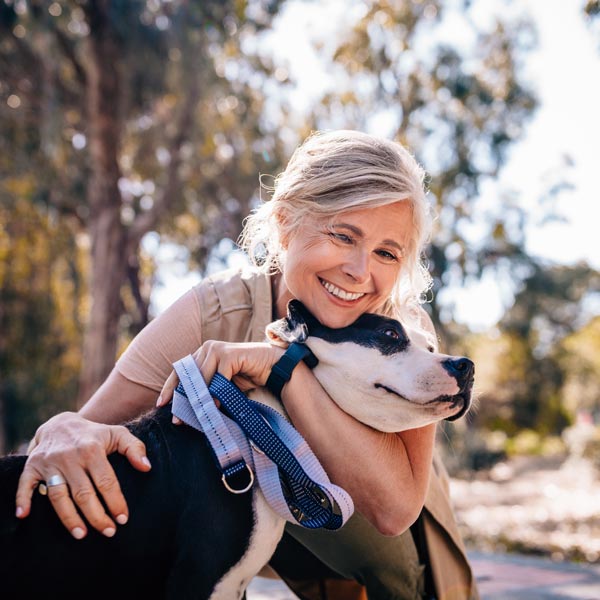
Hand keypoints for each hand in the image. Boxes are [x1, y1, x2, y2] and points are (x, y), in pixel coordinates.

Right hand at [16, 412, 150, 538]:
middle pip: (83, 493)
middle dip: (96, 516)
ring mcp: (50, 462)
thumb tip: (146, 468)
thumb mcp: (118, 434)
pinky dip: (23, 500)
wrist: (61, 423)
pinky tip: (24, 516)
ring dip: (69, 517)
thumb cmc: (94, 434)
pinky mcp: (32, 466)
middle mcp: (70, 456)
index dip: (115, 501)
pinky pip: (25, 485)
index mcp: (92, 449)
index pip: (106, 481)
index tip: (123, 519)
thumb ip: (135, 448)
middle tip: (108, 532)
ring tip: (81, 534)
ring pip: (58, 495)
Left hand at [157, 341, 283, 407]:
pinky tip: (215, 407)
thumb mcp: (221, 385)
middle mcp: (207, 348)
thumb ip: (205, 391)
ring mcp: (217, 349)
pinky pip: (218, 377)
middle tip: (178, 419)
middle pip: (188, 376)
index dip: (170, 388)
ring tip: (195, 417)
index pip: (180, 371)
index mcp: (202, 353)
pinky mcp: (229, 354)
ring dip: (198, 399)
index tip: (161, 404)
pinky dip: (216, 393)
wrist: (271, 367)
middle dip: (182, 399)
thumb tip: (186, 411)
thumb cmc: (246, 376)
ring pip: (201, 377)